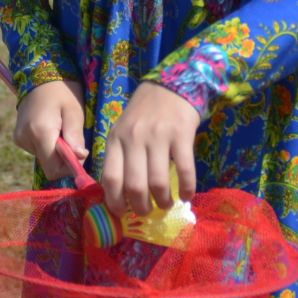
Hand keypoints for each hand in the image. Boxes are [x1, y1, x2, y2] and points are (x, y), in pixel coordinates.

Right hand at [13, 79, 86, 180]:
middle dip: (63, 159)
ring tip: (61, 128)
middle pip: (48, 166)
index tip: (79, 154)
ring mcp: (19, 138)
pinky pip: (37, 150)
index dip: (68, 167)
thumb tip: (79, 157)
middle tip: (73, 139)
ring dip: (56, 150)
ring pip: (43, 158)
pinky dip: (47, 145)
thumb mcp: (74, 111)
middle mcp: (25, 138)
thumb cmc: (63, 91)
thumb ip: (76, 136)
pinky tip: (51, 128)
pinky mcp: (18, 137)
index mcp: (40, 132)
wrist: (40, 74)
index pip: (53, 169)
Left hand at [100, 80, 198, 216]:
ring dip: (163, 201)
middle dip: (140, 207)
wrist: (170, 85)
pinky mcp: (181, 135)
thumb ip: (120, 156)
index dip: (115, 202)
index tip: (123, 212)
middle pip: (134, 185)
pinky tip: (187, 195)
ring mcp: (158, 136)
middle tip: (147, 212)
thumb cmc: (144, 113)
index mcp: (116, 139)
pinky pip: (184, 169)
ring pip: (158, 182)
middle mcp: (134, 139)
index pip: (110, 178)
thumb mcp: (123, 130)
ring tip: (166, 204)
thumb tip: (121, 194)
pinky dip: (187, 188)